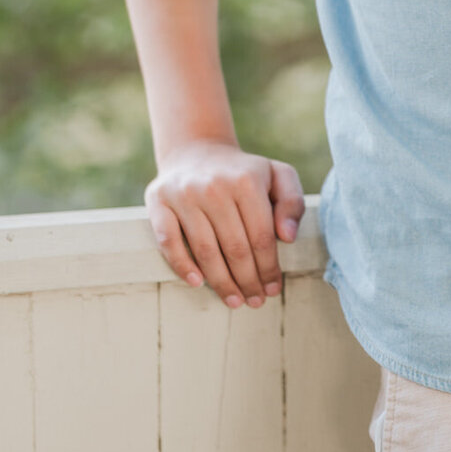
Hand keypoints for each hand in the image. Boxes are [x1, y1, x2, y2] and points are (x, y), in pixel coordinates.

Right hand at [145, 139, 306, 308]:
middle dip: (248, 281)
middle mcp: (214, 187)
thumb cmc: (243, 172)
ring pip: (205, 250)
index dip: (269, 268)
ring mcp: (184, 194)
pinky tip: (197, 282)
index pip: (261, 236)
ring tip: (234, 300)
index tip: (274, 288)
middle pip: (235, 248)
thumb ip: (292, 202)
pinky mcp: (158, 202)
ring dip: (221, 282)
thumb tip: (287, 237)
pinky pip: (169, 241)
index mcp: (246, 180)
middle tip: (255, 301)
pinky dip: (182, 265)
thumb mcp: (277, 175)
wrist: (196, 150)